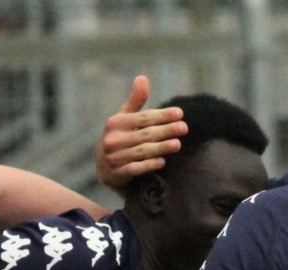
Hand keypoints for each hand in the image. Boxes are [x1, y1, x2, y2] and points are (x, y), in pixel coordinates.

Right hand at [95, 75, 186, 190]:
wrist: (103, 166)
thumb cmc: (120, 136)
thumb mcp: (124, 118)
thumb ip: (135, 101)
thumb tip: (142, 77)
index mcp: (115, 123)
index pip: (143, 118)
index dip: (162, 115)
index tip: (180, 113)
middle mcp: (113, 139)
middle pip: (144, 134)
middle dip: (166, 130)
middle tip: (184, 128)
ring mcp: (114, 158)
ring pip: (141, 151)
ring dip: (161, 148)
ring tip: (177, 144)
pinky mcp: (116, 174)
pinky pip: (134, 169)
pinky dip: (148, 165)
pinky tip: (162, 161)